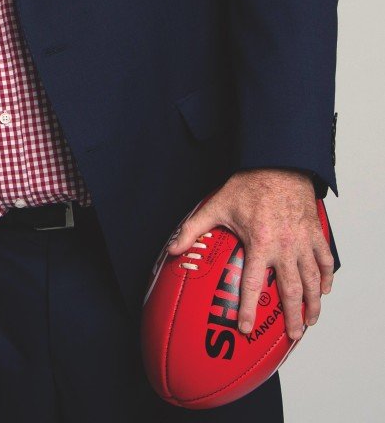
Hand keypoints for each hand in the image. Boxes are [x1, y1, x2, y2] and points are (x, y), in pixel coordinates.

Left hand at [167, 169, 332, 340]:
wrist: (277, 164)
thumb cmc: (247, 184)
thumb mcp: (216, 206)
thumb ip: (193, 228)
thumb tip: (173, 248)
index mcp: (259, 243)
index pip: (252, 285)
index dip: (248, 309)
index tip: (246, 328)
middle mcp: (284, 247)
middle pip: (291, 291)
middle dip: (292, 317)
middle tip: (292, 335)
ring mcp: (303, 241)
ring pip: (312, 281)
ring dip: (313, 304)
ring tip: (310, 321)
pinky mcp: (315, 234)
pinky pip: (325, 261)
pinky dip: (326, 278)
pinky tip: (323, 290)